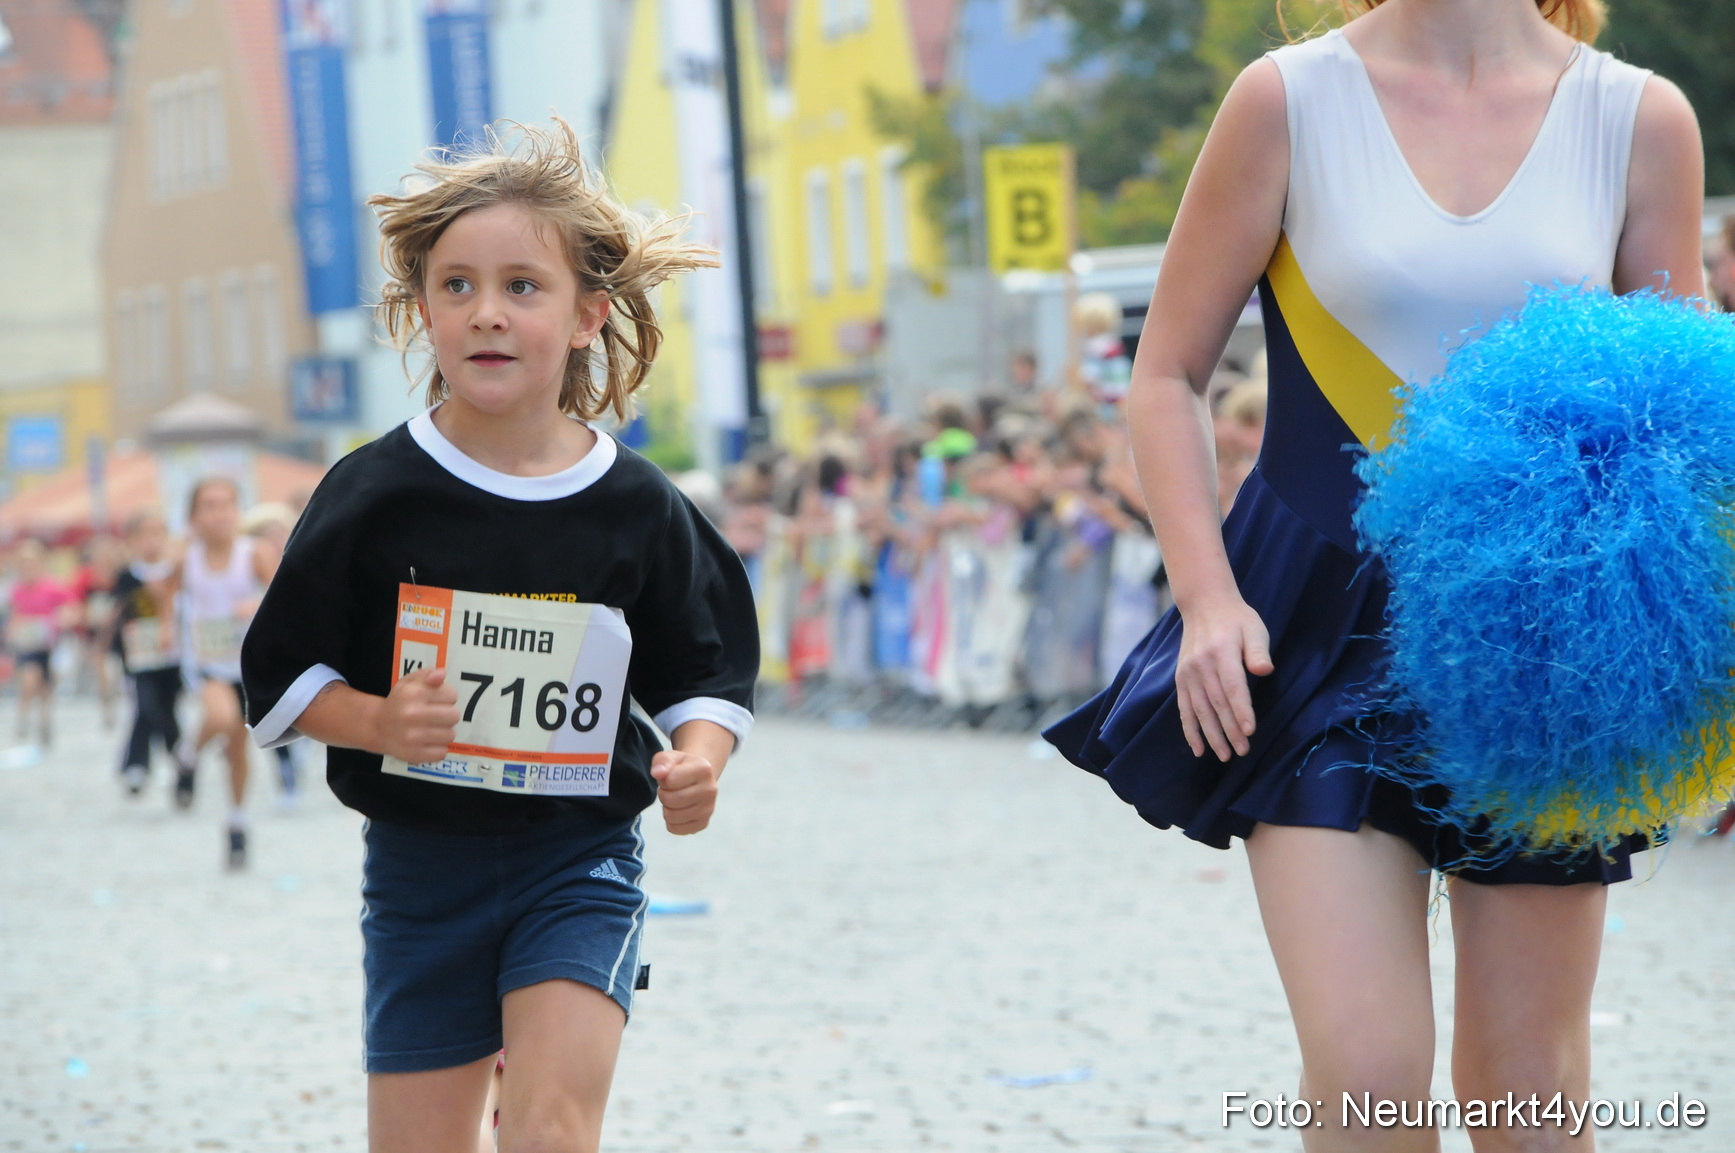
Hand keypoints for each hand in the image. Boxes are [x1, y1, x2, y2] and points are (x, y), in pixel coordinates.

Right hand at [375, 667, 458, 764]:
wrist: (377, 727)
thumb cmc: (399, 702)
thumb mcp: (409, 682)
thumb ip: (427, 675)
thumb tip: (441, 674)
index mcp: (413, 693)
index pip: (452, 695)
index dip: (447, 697)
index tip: (436, 700)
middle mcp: (412, 714)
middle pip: (454, 716)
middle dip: (448, 715)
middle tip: (436, 716)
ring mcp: (412, 737)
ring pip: (450, 735)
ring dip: (443, 732)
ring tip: (431, 728)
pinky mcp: (414, 754)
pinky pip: (442, 752)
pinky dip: (437, 748)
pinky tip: (426, 741)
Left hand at [651, 749, 719, 834]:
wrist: (697, 779)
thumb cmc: (680, 767)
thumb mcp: (670, 757)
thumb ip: (662, 761)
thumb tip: (657, 773)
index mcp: (704, 769)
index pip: (670, 780)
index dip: (663, 779)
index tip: (670, 775)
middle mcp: (710, 790)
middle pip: (670, 799)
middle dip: (663, 793)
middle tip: (670, 789)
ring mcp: (708, 809)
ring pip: (671, 816)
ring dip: (666, 807)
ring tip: (674, 797)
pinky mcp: (702, 824)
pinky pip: (674, 829)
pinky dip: (670, 821)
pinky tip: (678, 810)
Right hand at [1175, 595, 1273, 761]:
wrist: (1204, 605)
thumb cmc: (1236, 619)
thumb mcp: (1254, 627)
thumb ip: (1258, 649)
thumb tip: (1264, 669)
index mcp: (1221, 651)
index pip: (1232, 686)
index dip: (1241, 710)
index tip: (1249, 731)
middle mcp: (1201, 664)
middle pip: (1216, 703)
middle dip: (1230, 730)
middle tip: (1242, 751)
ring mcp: (1188, 673)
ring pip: (1200, 710)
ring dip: (1212, 735)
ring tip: (1224, 755)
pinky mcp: (1181, 679)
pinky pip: (1184, 708)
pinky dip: (1190, 730)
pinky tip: (1198, 748)